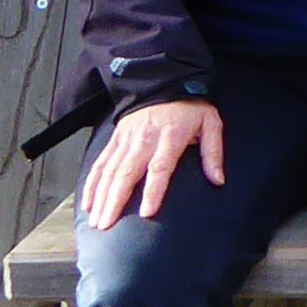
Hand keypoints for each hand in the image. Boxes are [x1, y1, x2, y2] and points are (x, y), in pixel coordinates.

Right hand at [81, 99, 224, 228]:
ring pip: (109, 171)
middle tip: (107, 225)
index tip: (146, 212)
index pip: (159, 168)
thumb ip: (213, 153)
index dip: (152, 191)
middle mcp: (144, 139)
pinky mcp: (115, 139)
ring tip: (97, 221)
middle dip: (115, 201)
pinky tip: (87, 203)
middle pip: (126, 173)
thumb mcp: (210, 123)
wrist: (164, 81)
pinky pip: (100, 162)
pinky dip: (92, 183)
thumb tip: (218, 180)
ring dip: (101, 197)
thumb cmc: (190, 107)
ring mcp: (126, 139)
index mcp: (169, 137)